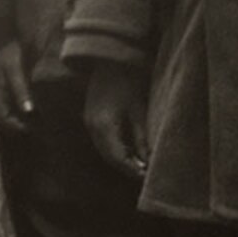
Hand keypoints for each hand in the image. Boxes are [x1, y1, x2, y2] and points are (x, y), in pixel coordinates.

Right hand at [0, 37, 33, 133]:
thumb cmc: (7, 50)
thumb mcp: (15, 69)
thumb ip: (20, 90)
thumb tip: (28, 110)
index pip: (2, 118)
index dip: (16, 126)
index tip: (32, 128)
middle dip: (14, 124)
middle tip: (32, 125)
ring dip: (12, 116)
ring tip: (28, 117)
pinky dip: (10, 107)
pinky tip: (21, 104)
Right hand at [82, 61, 149, 177]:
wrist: (111, 59)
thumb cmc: (128, 80)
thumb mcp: (139, 110)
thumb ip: (141, 137)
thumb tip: (148, 160)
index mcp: (102, 125)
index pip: (117, 158)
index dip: (132, 170)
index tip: (148, 178)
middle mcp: (91, 126)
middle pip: (108, 156)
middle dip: (126, 167)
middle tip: (146, 176)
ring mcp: (89, 121)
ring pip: (104, 149)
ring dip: (120, 159)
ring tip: (140, 165)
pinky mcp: (91, 116)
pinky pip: (102, 140)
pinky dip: (115, 149)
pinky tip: (130, 150)